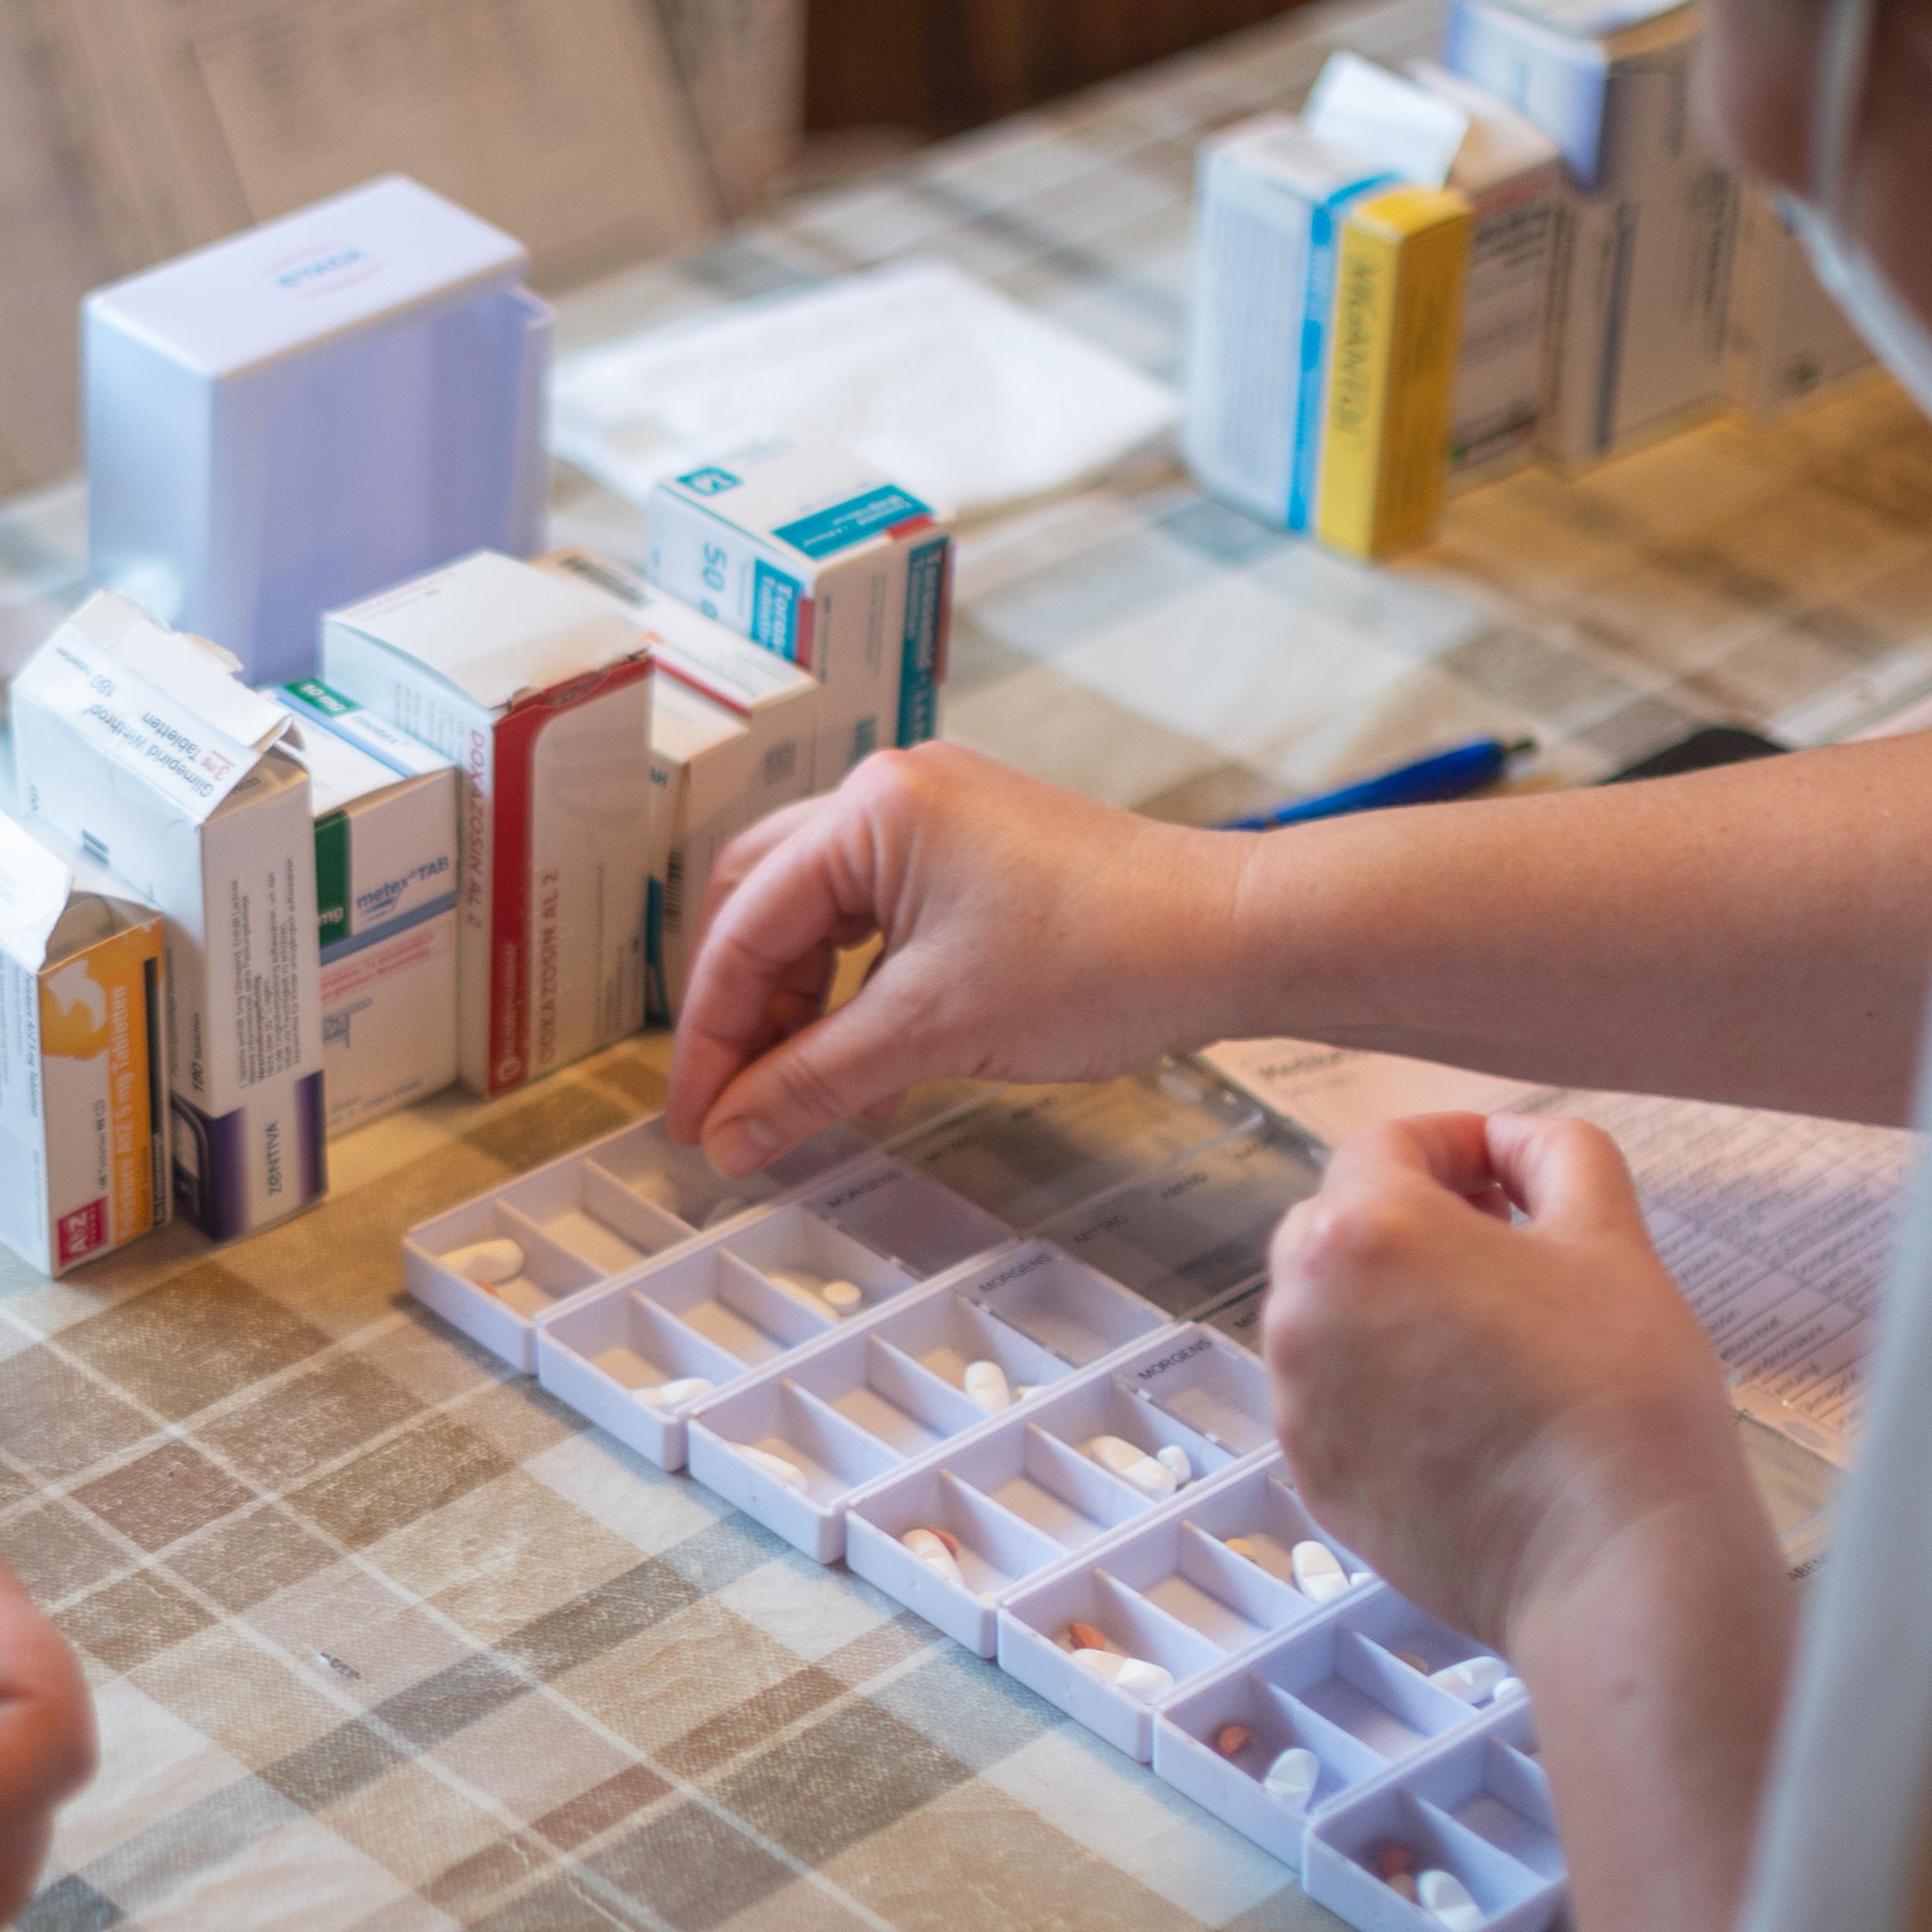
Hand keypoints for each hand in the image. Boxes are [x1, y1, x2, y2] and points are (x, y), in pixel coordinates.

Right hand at [664, 743, 1254, 1173]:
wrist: (1235, 938)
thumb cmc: (1104, 958)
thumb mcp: (932, 1031)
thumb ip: (812, 1084)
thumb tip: (730, 1138)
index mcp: (870, 808)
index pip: (744, 930)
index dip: (710, 1039)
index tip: (696, 1123)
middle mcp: (894, 792)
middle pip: (765, 908)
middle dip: (745, 1013)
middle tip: (733, 1104)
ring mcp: (940, 818)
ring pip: (822, 919)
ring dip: (802, 1008)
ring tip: (802, 1095)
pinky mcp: (979, 853)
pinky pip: (881, 921)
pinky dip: (860, 993)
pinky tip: (868, 1065)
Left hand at [1258, 1114, 1764, 1645]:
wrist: (1613, 1559)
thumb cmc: (1619, 1396)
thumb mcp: (1609, 1235)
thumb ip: (1556, 1153)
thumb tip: (1515, 1140)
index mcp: (1362, 1234)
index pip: (1386, 1147)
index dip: (1456, 1144)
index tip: (1507, 1171)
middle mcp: (1302, 1313)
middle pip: (1340, 1227)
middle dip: (1416, 1218)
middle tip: (1506, 1244)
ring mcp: (1298, 1403)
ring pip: (1331, 1315)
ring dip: (1395, 1302)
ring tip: (1494, 1333)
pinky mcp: (1314, 1478)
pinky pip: (1334, 1398)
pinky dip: (1385, 1384)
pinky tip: (1469, 1409)